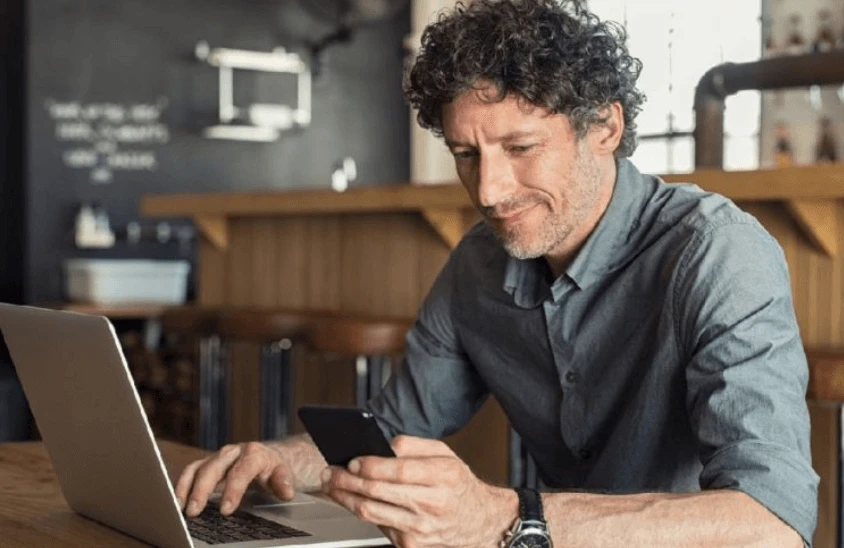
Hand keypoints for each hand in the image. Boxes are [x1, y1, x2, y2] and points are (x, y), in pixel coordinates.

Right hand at [175, 442, 295, 516]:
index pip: (241, 471)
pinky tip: (177, 502)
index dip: (232, 490)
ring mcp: (218, 457)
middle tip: (195, 511)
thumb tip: (286, 492)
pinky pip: (191, 471)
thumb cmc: (274, 468)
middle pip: (214, 467)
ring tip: (181, 508)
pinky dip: (182, 485)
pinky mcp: (208, 463)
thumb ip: (284, 482)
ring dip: (187, 487)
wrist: (269, 457)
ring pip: (199, 468)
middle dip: (203, 489)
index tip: (226, 510)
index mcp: (254, 454)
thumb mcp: (284, 473)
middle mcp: (233, 452)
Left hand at [321, 435, 516, 547]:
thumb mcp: (445, 454)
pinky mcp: (411, 545)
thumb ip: (415, 444)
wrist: (478, 521)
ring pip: (371, 513)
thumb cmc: (458, 484)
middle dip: (347, 481)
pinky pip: (378, 526)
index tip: (351, 460)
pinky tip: (351, 500)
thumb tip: (385, 443)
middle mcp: (432, 504)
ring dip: (345, 498)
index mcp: (443, 476)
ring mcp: (421, 529)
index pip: (399, 471)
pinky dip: (360, 511)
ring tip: (332, 485)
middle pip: (378, 492)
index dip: (370, 465)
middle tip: (330, 471)